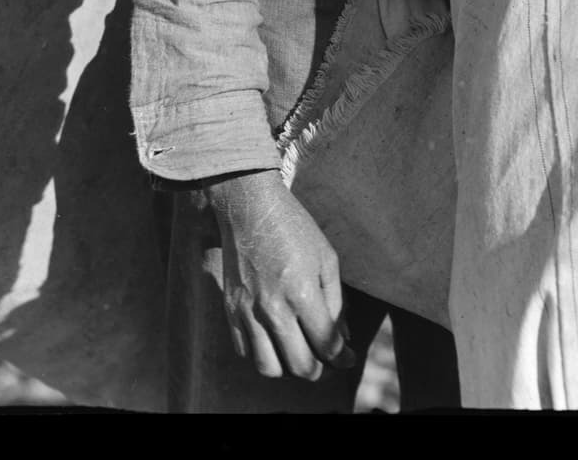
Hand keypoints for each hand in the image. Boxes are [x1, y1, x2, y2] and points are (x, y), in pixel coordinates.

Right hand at [206, 169, 355, 379]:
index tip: (347, 357)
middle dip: (319, 370)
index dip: (342, 357)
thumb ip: (336, 303)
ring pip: (269, 368)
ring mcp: (248, 311)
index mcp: (302, 293)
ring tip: (298, 352)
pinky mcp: (230, 310)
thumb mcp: (326, 258)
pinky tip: (273, 341)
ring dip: (288, 367)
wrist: (250, 208)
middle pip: (299, 366)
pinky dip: (262, 355)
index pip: (326, 346)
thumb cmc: (294, 229)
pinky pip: (245, 352)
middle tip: (324, 359)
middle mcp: (273, 308)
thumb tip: (343, 339)